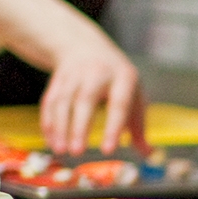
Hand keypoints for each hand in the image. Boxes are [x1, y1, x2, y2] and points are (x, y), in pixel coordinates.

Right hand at [40, 32, 146, 155]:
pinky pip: (50, 101)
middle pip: (85, 100)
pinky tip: (51, 140)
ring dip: (60, 127)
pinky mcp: (58, 78)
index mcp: (123, 77)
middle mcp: (98, 72)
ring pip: (64, 101)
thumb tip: (148, 154)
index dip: (113, 128)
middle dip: (79, 128)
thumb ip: (138, 126)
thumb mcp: (133, 94)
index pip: (119, 104)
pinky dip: (49, 122)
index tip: (108, 150)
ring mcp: (75, 74)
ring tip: (61, 150)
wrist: (85, 44)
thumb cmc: (116, 78)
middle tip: (78, 152)